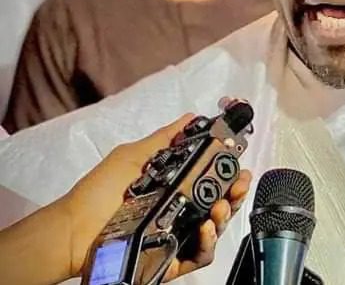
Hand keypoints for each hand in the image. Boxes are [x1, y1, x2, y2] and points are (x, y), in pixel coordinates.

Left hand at [56, 114, 250, 279]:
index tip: (239, 165)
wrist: (74, 231)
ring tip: (219, 207)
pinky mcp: (170, 258)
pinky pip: (199, 256)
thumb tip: (189, 118)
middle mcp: (180, 211)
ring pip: (215, 229)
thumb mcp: (132, 156)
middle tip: (238, 185)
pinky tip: (204, 228)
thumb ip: (164, 139)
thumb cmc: (98, 194)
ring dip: (224, 216)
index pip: (212, 179)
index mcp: (175, 186)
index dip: (230, 173)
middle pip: (221, 203)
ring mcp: (176, 235)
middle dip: (235, 193)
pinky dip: (207, 244)